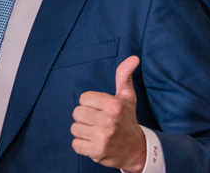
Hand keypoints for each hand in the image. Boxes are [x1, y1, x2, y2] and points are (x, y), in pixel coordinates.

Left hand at [71, 56, 146, 171]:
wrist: (135, 149)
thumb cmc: (127, 119)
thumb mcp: (127, 97)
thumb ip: (124, 75)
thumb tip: (134, 58)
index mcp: (114, 105)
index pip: (83, 98)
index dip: (90, 103)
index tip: (100, 108)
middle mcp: (109, 121)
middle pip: (77, 113)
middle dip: (85, 117)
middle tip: (97, 121)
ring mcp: (103, 138)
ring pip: (74, 128)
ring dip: (83, 131)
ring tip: (96, 131)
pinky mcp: (97, 152)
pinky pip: (75, 144)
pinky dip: (82, 144)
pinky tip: (93, 142)